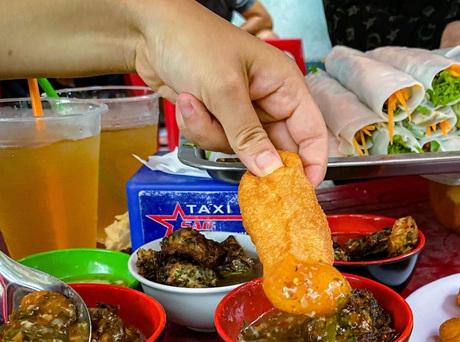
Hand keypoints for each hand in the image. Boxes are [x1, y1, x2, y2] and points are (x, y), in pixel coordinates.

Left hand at [133, 1, 326, 185]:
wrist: (148, 32)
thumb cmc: (193, 40)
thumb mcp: (225, 89)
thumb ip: (248, 135)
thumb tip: (271, 171)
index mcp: (285, 86)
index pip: (311, 133)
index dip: (311, 164)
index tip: (300, 191)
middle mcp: (268, 101)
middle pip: (273, 149)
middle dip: (245, 149)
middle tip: (229, 145)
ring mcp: (242, 113)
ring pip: (239, 151)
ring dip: (212, 133)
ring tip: (195, 102)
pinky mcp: (219, 119)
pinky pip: (216, 144)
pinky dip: (198, 128)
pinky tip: (187, 102)